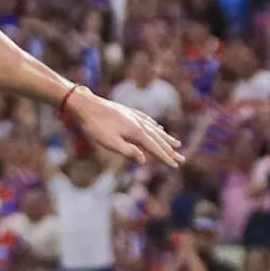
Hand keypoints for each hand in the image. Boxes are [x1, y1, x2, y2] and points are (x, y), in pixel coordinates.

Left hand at [63, 89, 183, 166]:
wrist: (86, 105)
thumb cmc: (96, 126)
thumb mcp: (110, 142)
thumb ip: (128, 151)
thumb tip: (143, 159)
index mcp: (136, 132)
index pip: (155, 148)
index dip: (165, 157)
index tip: (176, 165)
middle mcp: (139, 123)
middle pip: (158, 139)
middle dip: (170, 150)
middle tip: (182, 158)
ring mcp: (134, 117)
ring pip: (154, 130)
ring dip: (165, 138)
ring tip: (176, 143)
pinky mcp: (128, 113)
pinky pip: (147, 121)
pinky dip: (155, 126)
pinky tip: (157, 127)